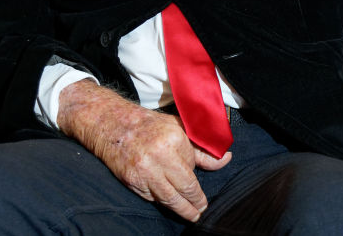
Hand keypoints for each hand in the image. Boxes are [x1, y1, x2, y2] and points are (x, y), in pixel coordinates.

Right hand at [56, 79, 230, 221]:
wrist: (116, 126)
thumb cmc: (152, 127)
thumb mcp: (181, 130)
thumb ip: (202, 149)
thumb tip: (226, 158)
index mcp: (174, 141)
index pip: (192, 175)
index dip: (198, 192)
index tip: (203, 202)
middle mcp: (159, 156)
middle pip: (182, 189)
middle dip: (193, 204)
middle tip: (200, 211)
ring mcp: (144, 170)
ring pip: (167, 198)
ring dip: (181, 210)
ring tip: (191, 215)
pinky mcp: (131, 180)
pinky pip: (151, 196)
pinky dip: (160, 201)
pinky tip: (169, 203)